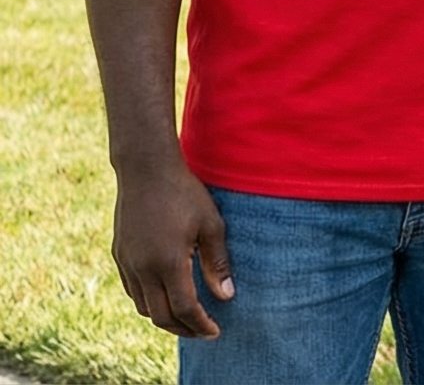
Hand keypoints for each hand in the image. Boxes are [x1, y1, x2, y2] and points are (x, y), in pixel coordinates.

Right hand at [111, 159, 230, 338]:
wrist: (145, 169)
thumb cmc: (184, 193)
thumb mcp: (211, 225)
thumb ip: (217, 263)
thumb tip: (226, 295)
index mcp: (168, 262)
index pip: (185, 308)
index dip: (200, 324)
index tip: (215, 331)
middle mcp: (142, 268)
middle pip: (160, 315)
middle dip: (183, 328)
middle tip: (203, 331)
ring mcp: (127, 262)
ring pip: (143, 306)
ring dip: (164, 316)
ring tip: (186, 316)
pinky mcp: (119, 254)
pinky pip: (132, 290)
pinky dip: (149, 301)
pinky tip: (165, 295)